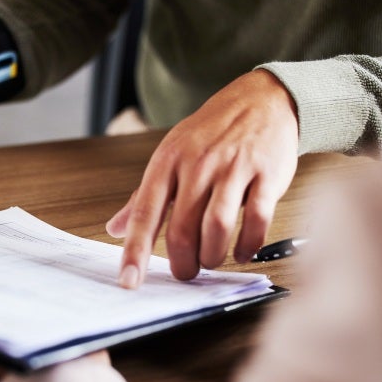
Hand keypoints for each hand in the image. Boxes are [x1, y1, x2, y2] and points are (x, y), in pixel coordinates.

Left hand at [106, 69, 298, 287]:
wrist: (261, 100)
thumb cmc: (211, 133)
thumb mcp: (170, 156)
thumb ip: (143, 197)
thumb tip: (115, 229)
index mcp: (168, 162)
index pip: (145, 212)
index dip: (135, 251)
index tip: (129, 281)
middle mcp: (198, 164)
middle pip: (183, 228)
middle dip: (183, 262)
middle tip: (185, 272)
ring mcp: (233, 168)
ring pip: (218, 227)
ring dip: (213, 255)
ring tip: (211, 260)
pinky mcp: (267, 174)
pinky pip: (257, 219)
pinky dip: (248, 244)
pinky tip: (242, 251)